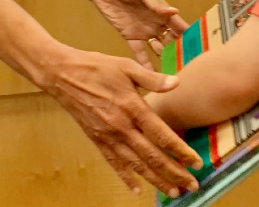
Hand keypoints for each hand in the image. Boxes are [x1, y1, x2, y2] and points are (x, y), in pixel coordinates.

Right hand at [42, 46, 201, 197]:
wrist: (62, 75)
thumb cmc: (96, 67)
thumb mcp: (126, 66)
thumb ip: (152, 78)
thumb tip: (176, 82)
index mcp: (132, 107)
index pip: (161, 135)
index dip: (180, 150)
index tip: (196, 162)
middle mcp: (121, 126)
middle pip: (152, 156)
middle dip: (174, 172)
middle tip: (192, 185)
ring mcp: (108, 135)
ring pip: (136, 164)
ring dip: (155, 180)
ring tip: (172, 191)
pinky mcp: (96, 139)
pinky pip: (113, 162)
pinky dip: (126, 176)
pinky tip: (137, 188)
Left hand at [89, 0, 188, 68]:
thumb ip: (156, 3)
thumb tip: (174, 12)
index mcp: (162, 12)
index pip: (179, 26)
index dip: (189, 37)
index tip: (200, 50)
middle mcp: (156, 24)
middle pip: (171, 41)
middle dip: (179, 52)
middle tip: (188, 68)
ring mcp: (144, 32)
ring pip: (158, 49)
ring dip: (165, 59)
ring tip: (173, 74)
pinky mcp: (130, 37)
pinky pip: (140, 53)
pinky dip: (145, 63)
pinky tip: (151, 75)